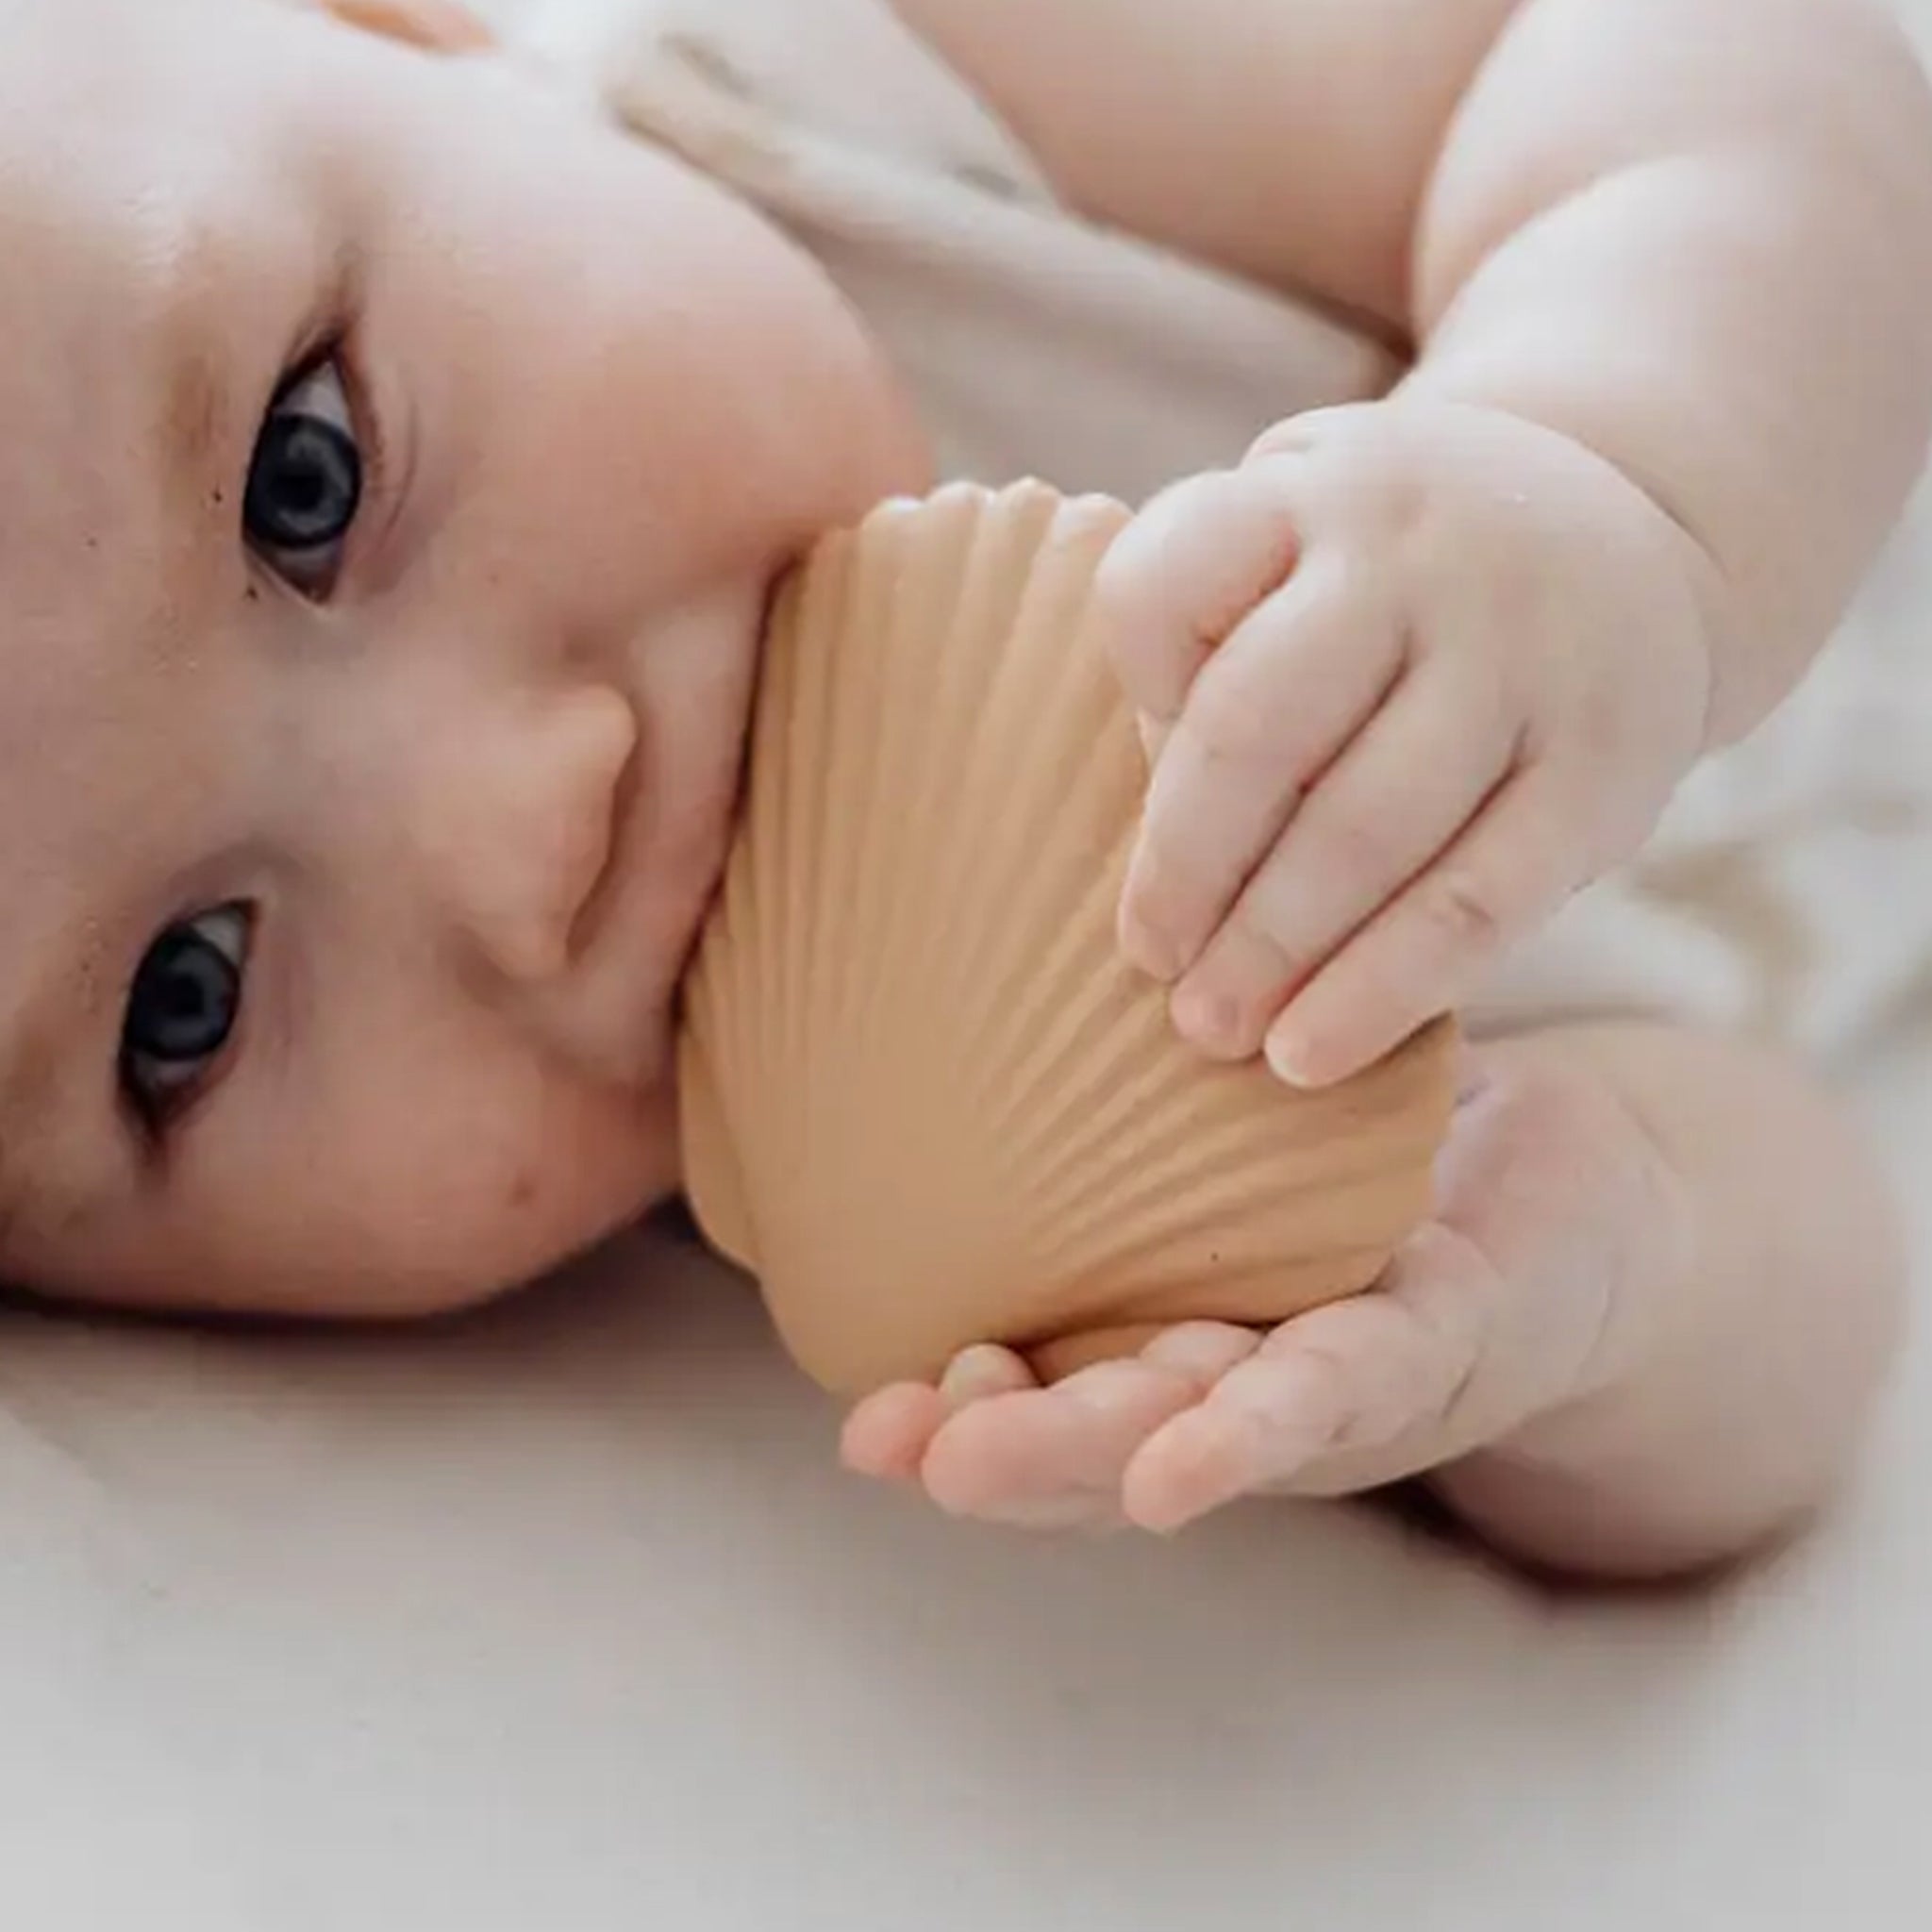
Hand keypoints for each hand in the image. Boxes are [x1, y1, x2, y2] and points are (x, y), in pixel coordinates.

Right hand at [840, 1039, 1691, 1533]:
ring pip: (1198, 1432)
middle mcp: (1247, 1380)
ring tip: (973, 1463)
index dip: (958, 1414)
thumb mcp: (1243, 1135)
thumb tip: (988, 980)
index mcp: (1184, 1336)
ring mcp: (1341, 1381)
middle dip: (1004, 1449)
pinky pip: (1343, 1386)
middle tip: (890, 1447)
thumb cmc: (1388, 1161)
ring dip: (1084, 1455)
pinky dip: (1253, 1428)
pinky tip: (1175, 1467)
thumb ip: (1140, 1100)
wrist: (1593, 1208)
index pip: (1054, 1385)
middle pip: (1108, 1431)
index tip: (864, 1416)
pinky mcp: (1439, 1342)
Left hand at [1097, 398, 1714, 1087]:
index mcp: (1309, 493)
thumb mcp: (1299, 545)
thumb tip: (1164, 867)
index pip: (1165, 590)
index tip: (1124, 801)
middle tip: (1153, 966)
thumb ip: (1212, 652)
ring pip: (1369, 827)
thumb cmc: (1397, 582)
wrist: (1635, 537)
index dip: (1129, 697)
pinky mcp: (1606, 764)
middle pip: (1258, 726)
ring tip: (1214, 1031)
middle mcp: (1418, 554)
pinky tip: (1313, 1052)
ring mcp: (1524, 654)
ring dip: (1273, 950)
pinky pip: (1480, 898)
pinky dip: (1385, 990)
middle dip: (1188, 869)